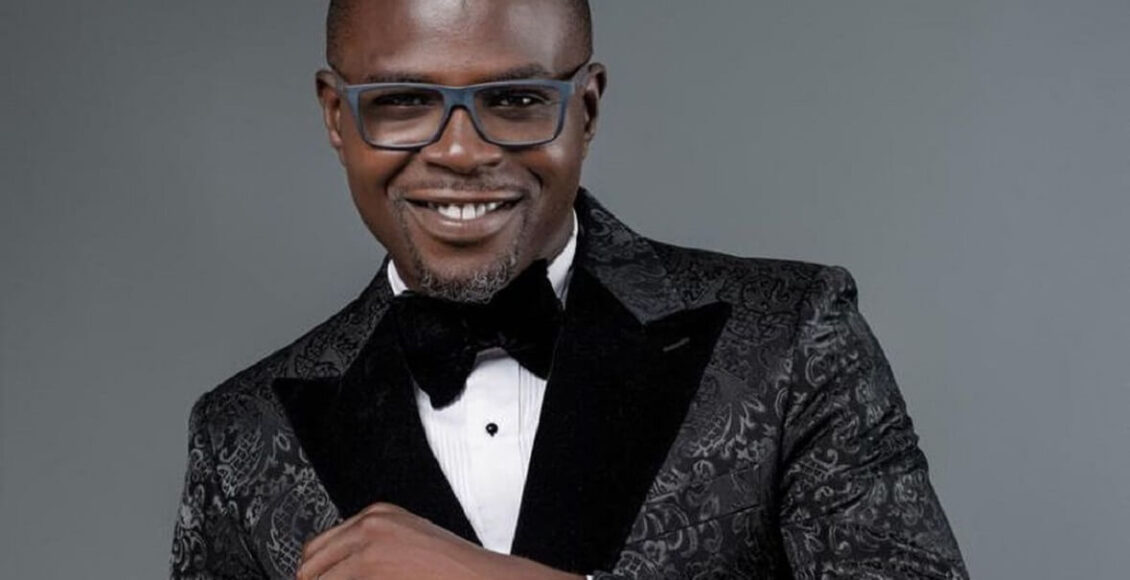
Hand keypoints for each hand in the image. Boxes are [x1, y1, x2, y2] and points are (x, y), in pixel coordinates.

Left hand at [296, 502, 582, 579]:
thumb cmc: (454, 571)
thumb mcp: (408, 547)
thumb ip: (373, 553)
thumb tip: (337, 574)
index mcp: (378, 515)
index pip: (321, 546)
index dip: (317, 575)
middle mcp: (370, 524)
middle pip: (310, 562)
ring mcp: (368, 545)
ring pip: (314, 578)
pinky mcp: (368, 568)